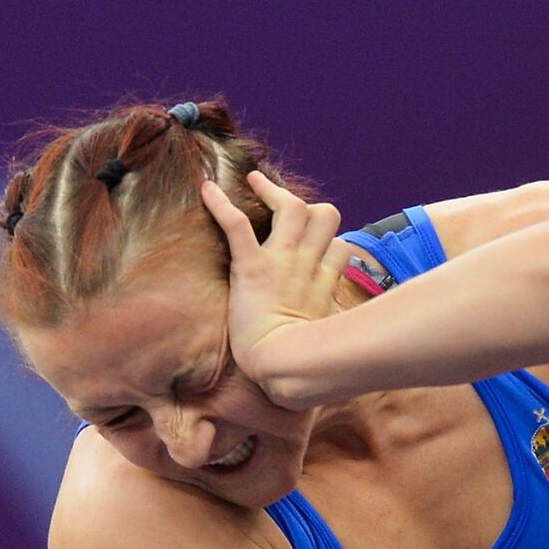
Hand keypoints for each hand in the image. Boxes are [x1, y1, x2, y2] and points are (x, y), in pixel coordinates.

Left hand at [203, 171, 353, 407]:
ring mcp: (282, 262)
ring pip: (294, 208)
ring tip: (256, 183)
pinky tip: (207, 190)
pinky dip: (221, 205)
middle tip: (288, 207)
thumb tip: (340, 344)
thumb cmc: (304, 363)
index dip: (332, 244)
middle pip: (325, 216)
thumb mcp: (329, 343)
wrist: (286, 366)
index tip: (317, 248)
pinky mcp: (252, 266)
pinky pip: (239, 225)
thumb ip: (333, 334)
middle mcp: (309, 265)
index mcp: (326, 284)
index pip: (341, 248)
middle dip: (311, 208)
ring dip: (274, 192)